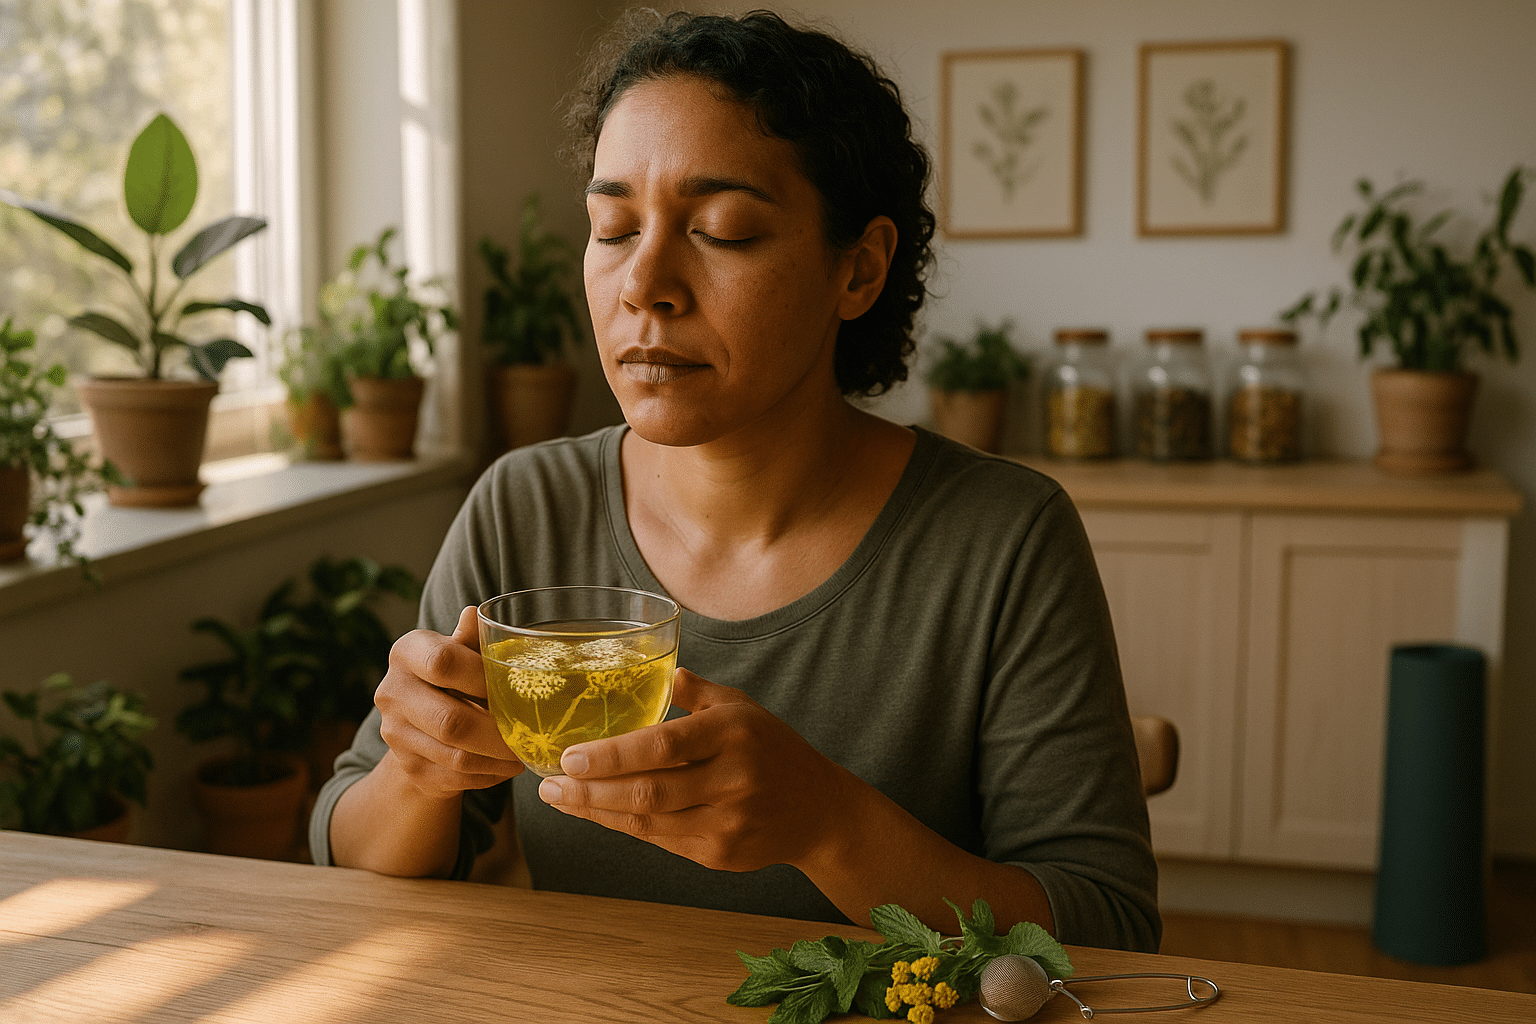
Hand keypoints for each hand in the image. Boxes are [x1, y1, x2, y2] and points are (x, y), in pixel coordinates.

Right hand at [374, 605, 523, 799]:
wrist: (420, 722)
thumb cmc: (453, 676)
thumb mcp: (462, 652)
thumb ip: (472, 640)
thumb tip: (476, 614)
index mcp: (406, 653)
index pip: (442, 663)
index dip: (482, 677)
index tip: (511, 685)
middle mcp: (391, 692)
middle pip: (450, 721)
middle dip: (498, 732)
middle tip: (530, 734)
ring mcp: (395, 734)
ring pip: (456, 756)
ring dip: (498, 759)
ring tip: (523, 752)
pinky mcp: (408, 767)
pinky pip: (455, 778)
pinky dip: (488, 775)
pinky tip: (505, 766)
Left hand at [535, 668, 855, 872]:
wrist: (820, 811)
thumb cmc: (772, 749)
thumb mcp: (741, 707)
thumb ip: (697, 692)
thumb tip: (659, 670)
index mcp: (733, 733)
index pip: (663, 745)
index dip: (611, 756)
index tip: (569, 756)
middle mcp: (732, 779)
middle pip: (648, 790)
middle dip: (590, 790)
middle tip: (548, 782)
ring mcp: (727, 821)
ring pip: (648, 821)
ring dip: (596, 811)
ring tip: (560, 798)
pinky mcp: (720, 853)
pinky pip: (660, 841)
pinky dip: (623, 826)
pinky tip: (597, 812)